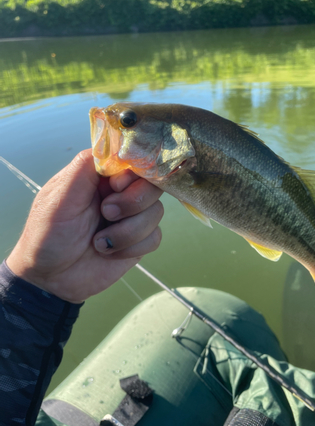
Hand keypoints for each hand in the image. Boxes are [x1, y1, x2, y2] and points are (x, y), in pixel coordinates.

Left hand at [6, 149, 162, 302]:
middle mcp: (119, 193)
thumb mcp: (59, 197)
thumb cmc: (47, 235)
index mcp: (100, 176)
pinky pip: (155, 237)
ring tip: (99, 241)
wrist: (51, 279)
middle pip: (152, 185)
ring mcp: (131, 217)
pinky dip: (132, 247)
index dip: (132, 175)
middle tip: (106, 214)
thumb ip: (85, 167)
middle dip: (132, 204)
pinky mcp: (138, 241)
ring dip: (127, 231)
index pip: (134, 161)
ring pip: (156, 212)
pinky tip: (109, 251)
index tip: (114, 187)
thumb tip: (113, 146)